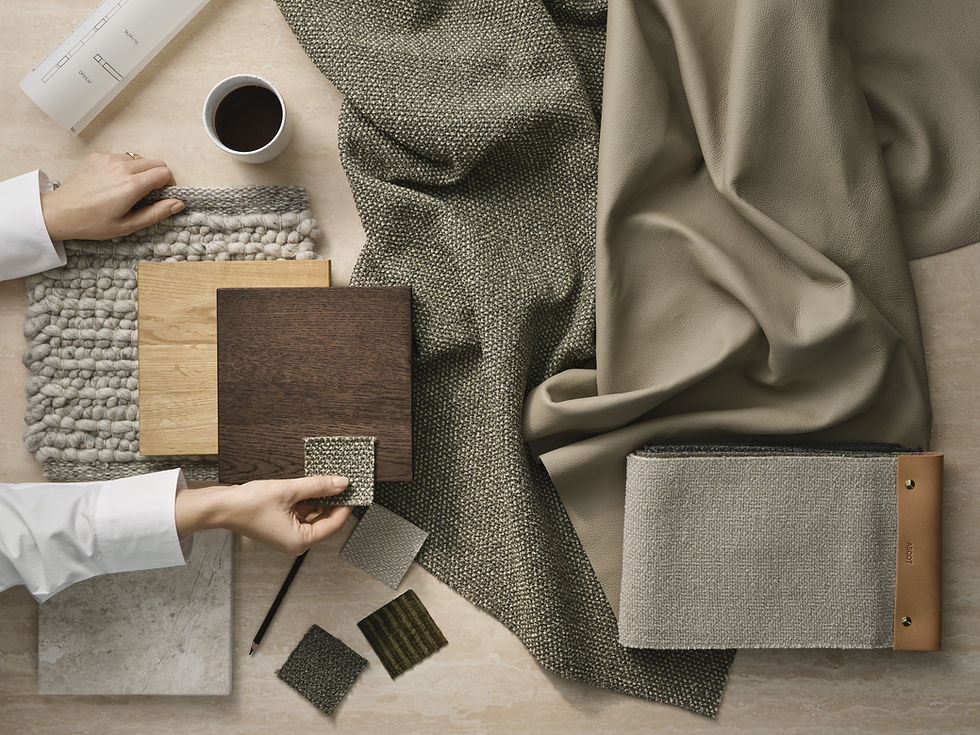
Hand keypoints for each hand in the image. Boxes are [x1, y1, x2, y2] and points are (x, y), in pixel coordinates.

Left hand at [40, 152, 183, 241]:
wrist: (60, 212)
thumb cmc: (91, 222)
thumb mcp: (128, 225)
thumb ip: (156, 213)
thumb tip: (178, 204)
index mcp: (131, 186)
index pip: (164, 173)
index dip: (169, 184)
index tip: (164, 194)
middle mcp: (121, 167)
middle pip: (156, 162)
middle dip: (159, 176)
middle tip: (150, 192)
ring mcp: (108, 159)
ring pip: (139, 159)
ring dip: (141, 171)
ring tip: (129, 188)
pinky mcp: (98, 157)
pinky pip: (121, 157)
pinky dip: (124, 167)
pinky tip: (113, 183)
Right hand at [175, 475, 353, 554]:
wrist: (221, 506)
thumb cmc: (248, 505)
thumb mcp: (289, 490)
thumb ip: (318, 486)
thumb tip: (341, 483)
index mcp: (300, 541)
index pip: (334, 524)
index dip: (345, 505)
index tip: (353, 489)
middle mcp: (296, 542)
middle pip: (326, 520)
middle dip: (333, 500)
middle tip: (341, 481)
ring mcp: (289, 534)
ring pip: (315, 515)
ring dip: (320, 498)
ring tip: (325, 479)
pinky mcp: (282, 525)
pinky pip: (303, 513)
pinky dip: (308, 499)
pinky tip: (310, 485)